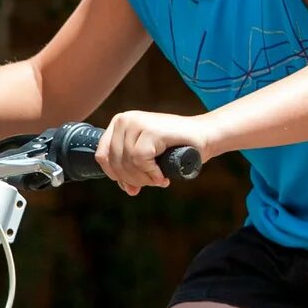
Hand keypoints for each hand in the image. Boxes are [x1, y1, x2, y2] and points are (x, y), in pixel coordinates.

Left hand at [97, 110, 216, 192]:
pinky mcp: (150, 130)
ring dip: (143, 178)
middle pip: (114, 161)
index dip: (115, 175)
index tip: (130, 185)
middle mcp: (124, 120)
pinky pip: (140, 159)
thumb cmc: (177, 147)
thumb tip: (126, 188)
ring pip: (127, 162)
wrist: (205, 135)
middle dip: (132, 179)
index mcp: (119, 123)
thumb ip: (133, 169)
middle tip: (151, 183)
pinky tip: (162, 176)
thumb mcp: (147, 157)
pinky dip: (151, 173)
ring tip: (158, 180)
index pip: (102, 156)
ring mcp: (136, 122)